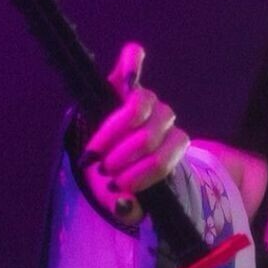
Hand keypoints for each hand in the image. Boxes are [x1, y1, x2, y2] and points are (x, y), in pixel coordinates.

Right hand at [79, 41, 190, 225]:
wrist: (99, 157)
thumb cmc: (115, 178)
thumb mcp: (123, 199)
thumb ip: (128, 207)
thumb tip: (124, 203)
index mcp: (169, 147)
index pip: (168, 155)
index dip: (144, 171)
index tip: (119, 184)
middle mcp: (162, 121)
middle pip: (151, 134)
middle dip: (124, 156)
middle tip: (105, 170)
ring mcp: (145, 100)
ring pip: (140, 107)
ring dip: (115, 132)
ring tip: (98, 151)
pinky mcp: (123, 82)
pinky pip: (132, 60)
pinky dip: (131, 62)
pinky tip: (130, 69)